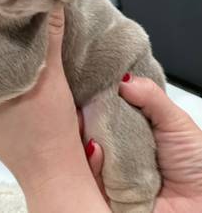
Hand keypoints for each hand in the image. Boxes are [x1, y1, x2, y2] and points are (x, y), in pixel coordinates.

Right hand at [87, 75, 201, 212]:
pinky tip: (95, 148)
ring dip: (81, 133)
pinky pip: (90, 177)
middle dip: (83, 112)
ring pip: (86, 149)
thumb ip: (150, 97)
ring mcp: (112, 170)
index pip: (106, 108)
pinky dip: (91, 162)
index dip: (96, 95)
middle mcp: (119, 146)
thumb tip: (123, 78)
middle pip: (91, 126)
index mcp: (133, 127)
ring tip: (82, 120)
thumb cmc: (198, 166)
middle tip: (79, 101)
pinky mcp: (107, 192)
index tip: (88, 82)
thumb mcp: (176, 123)